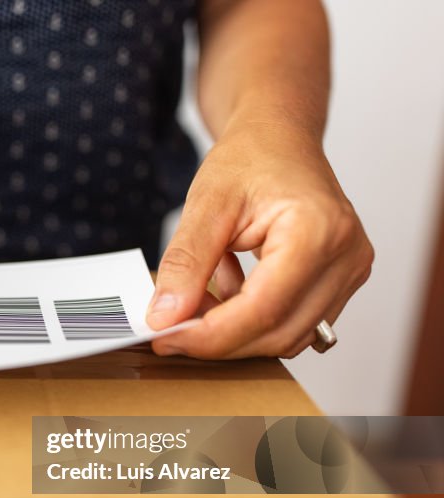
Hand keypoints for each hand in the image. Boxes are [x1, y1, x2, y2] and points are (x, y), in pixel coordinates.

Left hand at [146, 123, 372, 358]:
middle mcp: (347, 256)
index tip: (165, 338)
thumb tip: (164, 317)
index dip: (210, 335)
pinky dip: (251, 323)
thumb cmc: (250, 158)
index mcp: (318, 231)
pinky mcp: (340, 282)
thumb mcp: (206, 203)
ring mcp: (350, 272)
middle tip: (168, 330)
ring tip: (195, 303)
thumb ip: (185, 263)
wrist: (280, 140)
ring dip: (234, 334)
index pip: (263, 310)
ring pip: (287, 338)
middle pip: (278, 332)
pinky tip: (224, 296)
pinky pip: (293, 324)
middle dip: (217, 340)